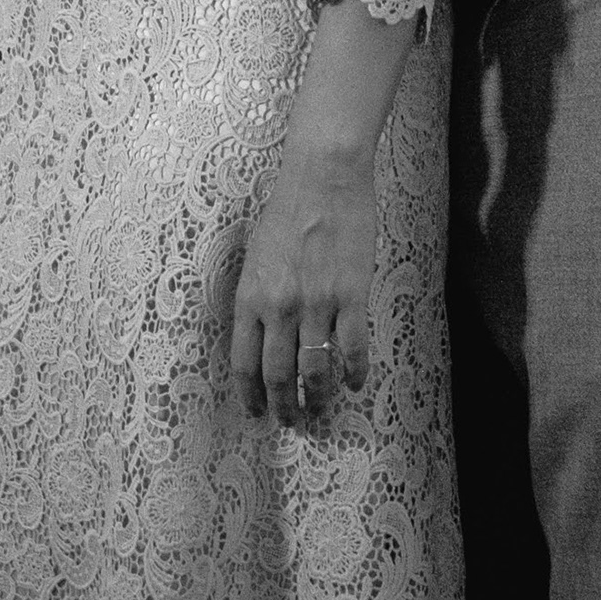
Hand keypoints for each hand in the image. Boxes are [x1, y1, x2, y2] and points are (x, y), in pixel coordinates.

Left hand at [225, 144, 376, 427]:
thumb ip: (256, 298)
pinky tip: (356, 384)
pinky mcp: (351, 295)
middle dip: (285, 408)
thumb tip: (261, 337)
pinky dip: (355, 374)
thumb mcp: (255, 256)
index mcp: (250, 297)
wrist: (323, 176)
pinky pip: (352, 349)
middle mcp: (279, 307)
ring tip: (322, 411)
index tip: (258, 413)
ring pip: (315, 371)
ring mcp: (316, 303)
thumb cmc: (287, 210)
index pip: (244, 364)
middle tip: (293, 423)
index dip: (251, 396)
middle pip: (278, 376)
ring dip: (319, 399)